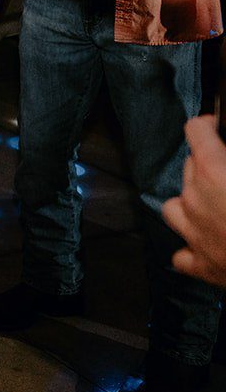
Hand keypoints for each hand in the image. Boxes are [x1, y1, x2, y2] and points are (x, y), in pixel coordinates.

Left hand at [164, 116, 225, 287]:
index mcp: (215, 173)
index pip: (196, 131)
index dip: (208, 126)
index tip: (215, 127)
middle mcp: (197, 200)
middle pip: (189, 167)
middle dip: (208, 165)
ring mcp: (194, 233)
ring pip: (175, 205)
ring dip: (193, 201)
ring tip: (215, 203)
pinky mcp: (201, 265)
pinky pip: (183, 252)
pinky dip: (193, 246)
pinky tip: (210, 241)